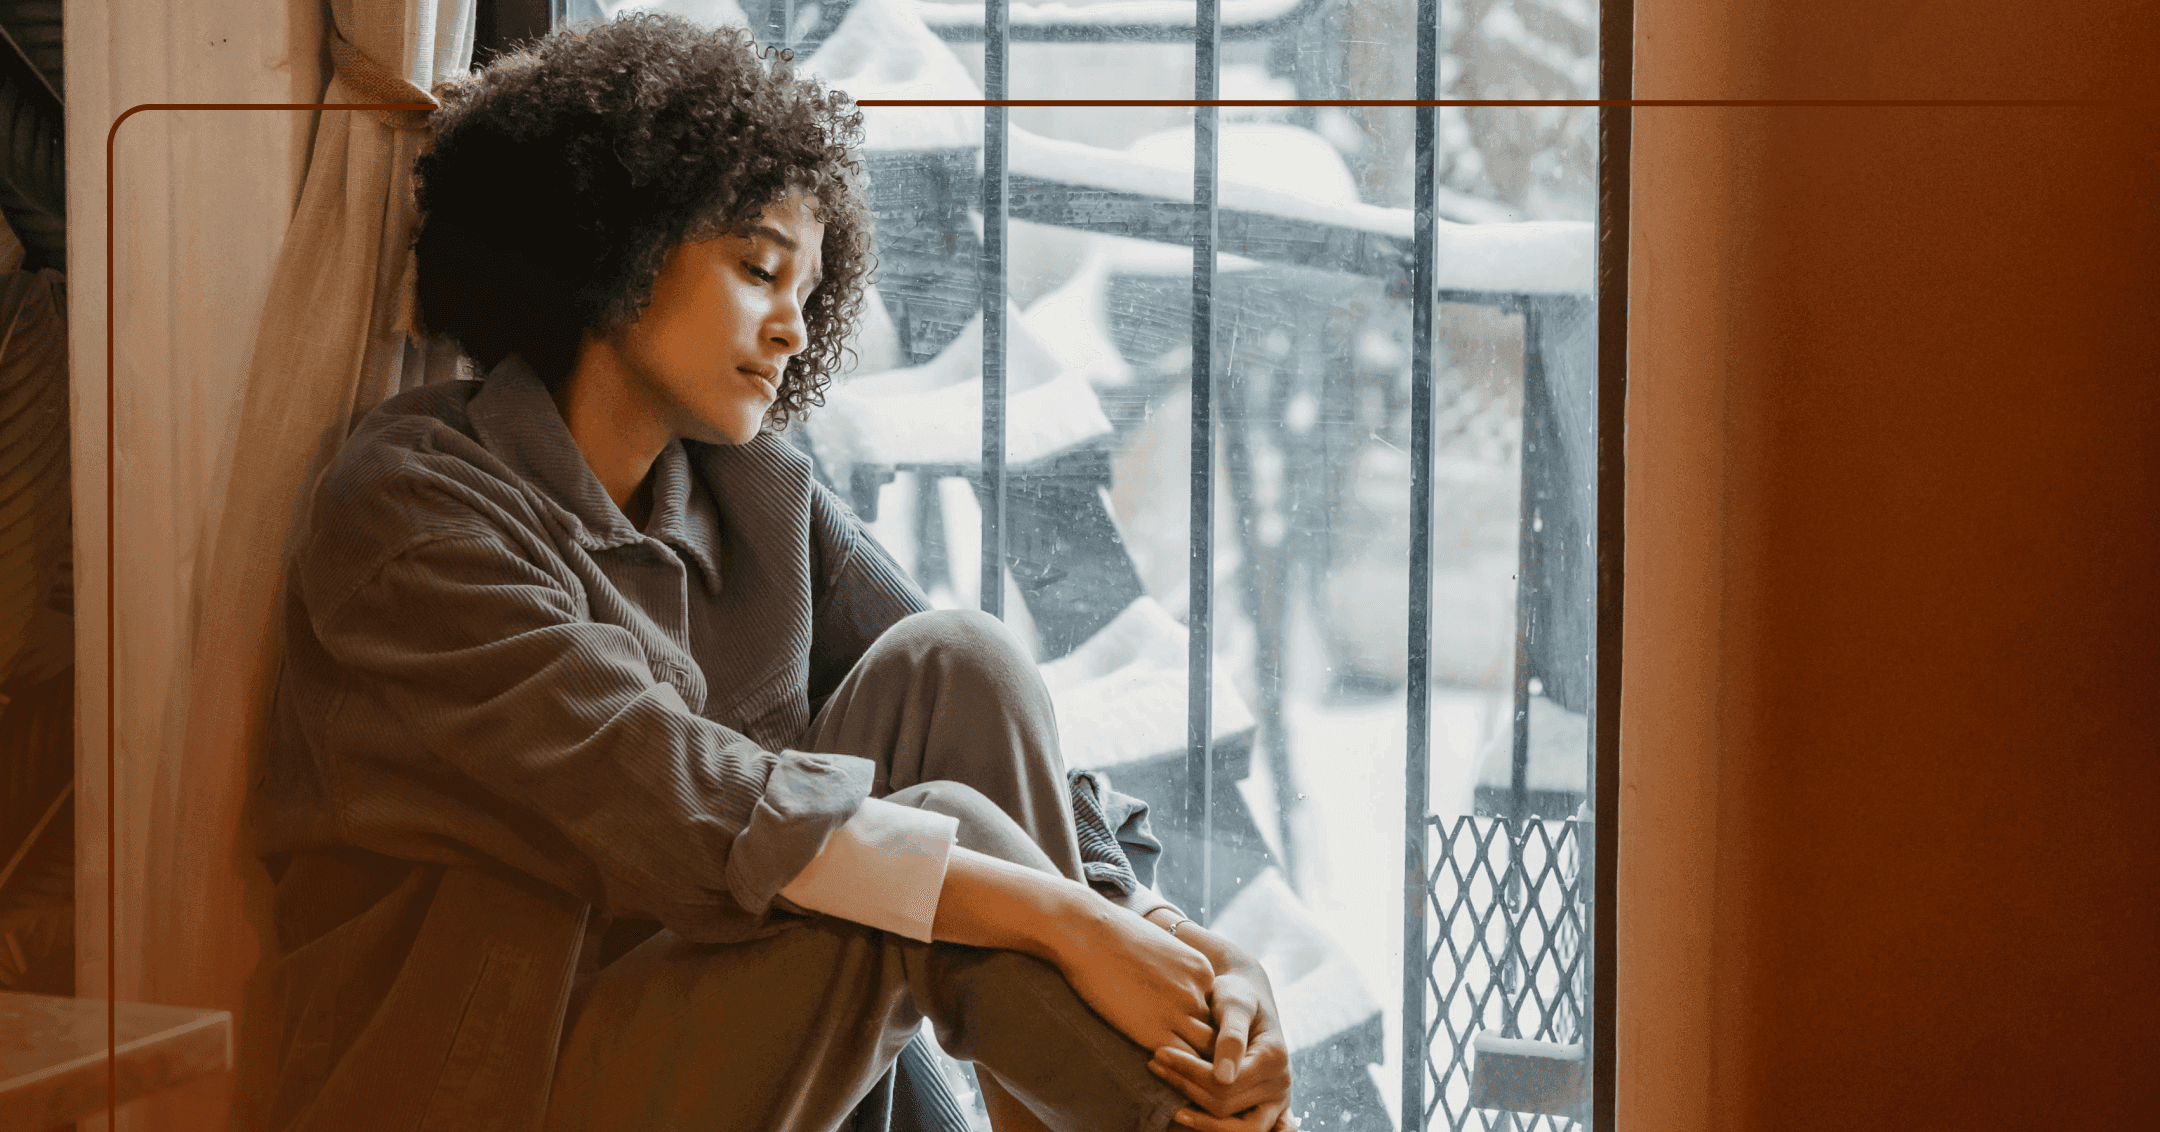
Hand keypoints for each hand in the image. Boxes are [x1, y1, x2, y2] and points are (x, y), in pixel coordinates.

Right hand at [1048, 898, 1217, 1056]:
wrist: (1088, 933)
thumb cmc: (1114, 934)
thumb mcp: (1162, 945)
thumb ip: (1174, 968)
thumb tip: (1165, 980)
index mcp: (1201, 971)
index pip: (1215, 1008)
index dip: (1200, 1021)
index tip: (1183, 1029)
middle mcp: (1198, 991)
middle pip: (1216, 1030)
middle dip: (1205, 1044)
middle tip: (1189, 1056)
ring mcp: (1179, 1012)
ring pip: (1205, 1049)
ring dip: (1195, 1059)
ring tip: (1180, 1069)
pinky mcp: (1155, 1031)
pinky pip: (1181, 1059)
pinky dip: (1176, 1067)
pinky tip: (1160, 1066)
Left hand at [1143, 922, 1292, 1131]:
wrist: (1246, 998)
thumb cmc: (1238, 994)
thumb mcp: (1235, 1003)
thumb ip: (1232, 1036)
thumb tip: (1225, 1078)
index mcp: (1274, 1058)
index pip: (1225, 1082)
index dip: (1189, 1071)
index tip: (1159, 1054)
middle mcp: (1280, 1084)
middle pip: (1226, 1106)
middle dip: (1187, 1089)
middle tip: (1155, 1066)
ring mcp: (1276, 1100)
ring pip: (1237, 1128)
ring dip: (1201, 1120)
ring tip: (1171, 1106)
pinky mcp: (1266, 1107)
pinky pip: (1245, 1129)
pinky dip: (1218, 1129)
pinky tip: (1191, 1121)